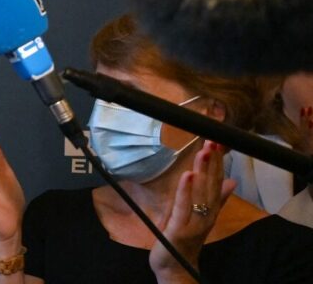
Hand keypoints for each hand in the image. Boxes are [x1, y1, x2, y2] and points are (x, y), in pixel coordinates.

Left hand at [149, 141, 235, 280]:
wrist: (175, 267)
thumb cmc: (185, 239)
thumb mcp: (200, 216)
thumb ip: (216, 199)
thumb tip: (232, 181)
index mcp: (211, 210)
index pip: (217, 182)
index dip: (218, 163)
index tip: (217, 142)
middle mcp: (207, 215)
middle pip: (211, 186)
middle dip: (212, 163)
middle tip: (212, 141)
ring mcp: (194, 223)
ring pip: (201, 194)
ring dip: (203, 172)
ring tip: (204, 152)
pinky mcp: (179, 229)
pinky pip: (184, 207)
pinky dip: (185, 190)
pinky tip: (187, 175)